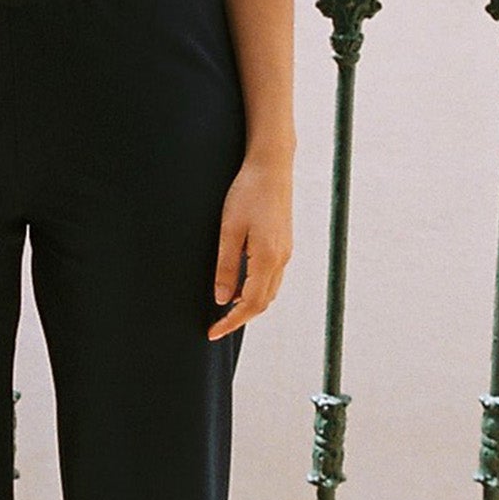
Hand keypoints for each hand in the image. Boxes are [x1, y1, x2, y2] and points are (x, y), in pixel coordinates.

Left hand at [207, 156, 291, 339]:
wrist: (271, 167)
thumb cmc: (247, 193)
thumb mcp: (229, 229)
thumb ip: (226, 266)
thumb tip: (222, 299)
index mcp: (268, 258)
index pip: (251, 304)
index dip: (232, 322)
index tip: (212, 333)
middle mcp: (282, 259)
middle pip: (263, 302)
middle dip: (240, 317)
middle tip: (216, 324)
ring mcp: (286, 252)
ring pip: (269, 291)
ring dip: (249, 303)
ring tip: (224, 307)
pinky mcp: (284, 244)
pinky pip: (272, 277)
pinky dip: (256, 288)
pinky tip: (239, 284)